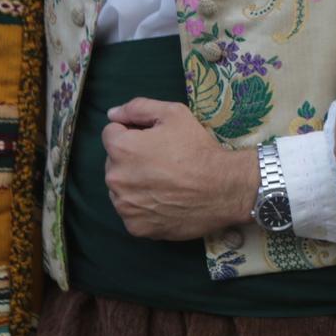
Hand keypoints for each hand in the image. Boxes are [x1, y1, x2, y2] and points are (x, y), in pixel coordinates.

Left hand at [101, 98, 252, 239]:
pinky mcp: (136, 227)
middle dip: (131, 160)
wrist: (224, 189)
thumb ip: (138, 107)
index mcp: (121, 148)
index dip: (132, 133)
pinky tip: (164, 201)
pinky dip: (143, 208)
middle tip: (162, 162)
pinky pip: (132, 214)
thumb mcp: (174, 114)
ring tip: (164, 183)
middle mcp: (115, 178)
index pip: (111, 134)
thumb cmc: (199, 149)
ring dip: (135, 185)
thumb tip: (113, 114)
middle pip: (114, 163)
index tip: (153, 141)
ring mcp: (124, 206)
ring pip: (121, 190)